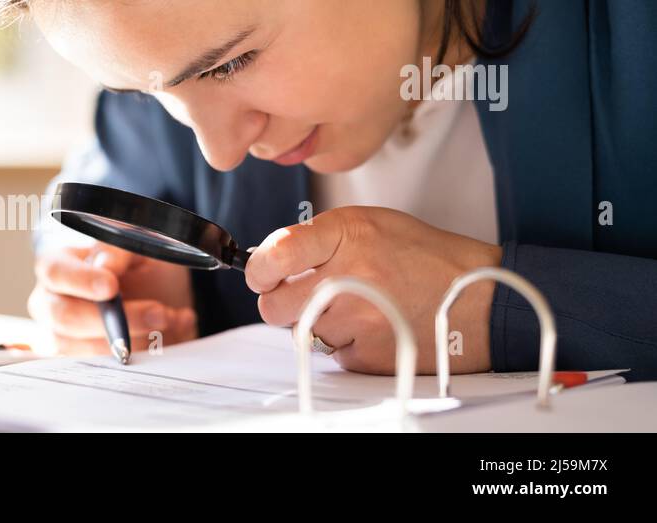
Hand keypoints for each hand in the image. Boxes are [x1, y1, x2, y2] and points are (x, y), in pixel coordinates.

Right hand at [28, 243, 197, 355]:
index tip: (111, 287)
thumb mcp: (134, 246)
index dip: (81, 281)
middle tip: (156, 313)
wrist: (157, 295)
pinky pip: (101, 368)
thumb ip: (117, 250)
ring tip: (168, 321)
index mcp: (58, 266)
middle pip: (64, 316)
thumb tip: (104, 266)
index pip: (54, 272)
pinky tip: (161, 338)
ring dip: (132, 340)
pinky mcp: (81, 361)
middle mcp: (51, 302)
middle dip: (112, 320)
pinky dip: (137, 354)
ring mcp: (62, 336)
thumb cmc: (136, 266)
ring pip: (83, 348)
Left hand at [245, 206, 501, 374]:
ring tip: (358, 307)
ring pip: (302, 331)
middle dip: (281, 304)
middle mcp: (349, 273)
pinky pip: (333, 354)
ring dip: (321, 323)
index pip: (276, 253)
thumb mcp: (372, 225)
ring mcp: (358, 317)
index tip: (260, 275)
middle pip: (274, 305)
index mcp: (347, 233)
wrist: (480, 298)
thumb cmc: (425, 258)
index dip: (258, 269)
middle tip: (304, 297)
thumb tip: (270, 262)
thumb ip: (319, 240)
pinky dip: (347, 344)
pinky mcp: (368, 353)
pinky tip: (376, 326)